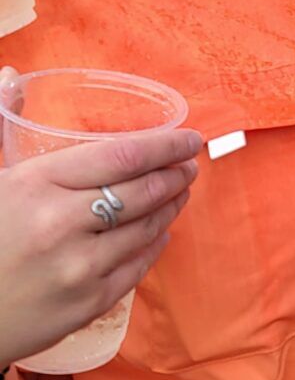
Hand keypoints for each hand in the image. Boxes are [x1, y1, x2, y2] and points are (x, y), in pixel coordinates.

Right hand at [0, 72, 200, 367]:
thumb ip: (4, 120)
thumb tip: (10, 75)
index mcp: (40, 183)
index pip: (124, 155)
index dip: (166, 145)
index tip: (191, 139)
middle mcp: (64, 223)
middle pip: (144, 191)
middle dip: (176, 174)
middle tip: (190, 165)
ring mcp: (78, 267)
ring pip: (146, 228)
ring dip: (171, 207)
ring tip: (180, 193)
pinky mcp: (85, 305)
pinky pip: (136, 270)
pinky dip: (154, 246)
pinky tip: (159, 234)